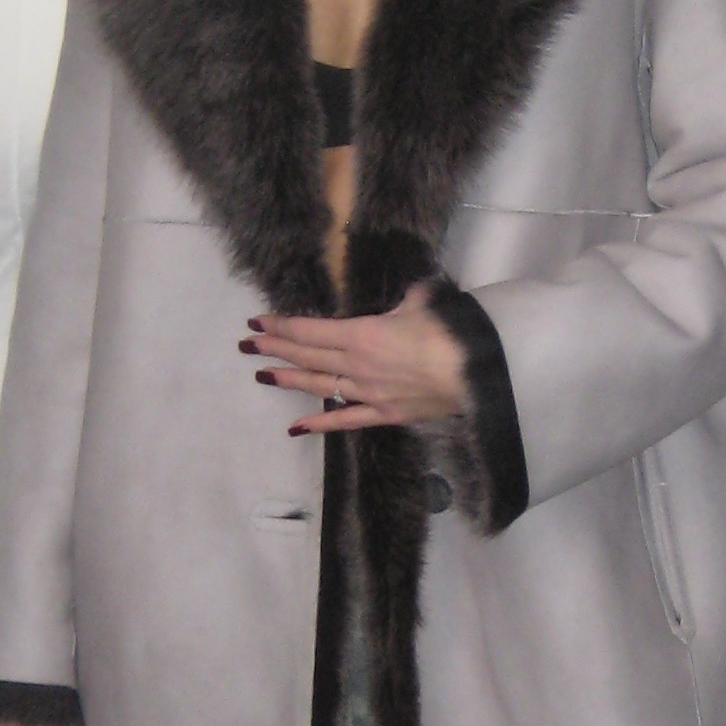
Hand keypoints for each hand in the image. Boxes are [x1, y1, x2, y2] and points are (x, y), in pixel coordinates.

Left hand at [242, 279, 469, 432]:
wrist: (477, 374)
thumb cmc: (450, 331)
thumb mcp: (424, 301)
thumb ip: (408, 301)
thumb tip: (412, 299)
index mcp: (362, 334)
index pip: (311, 330)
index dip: (282, 326)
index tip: (258, 323)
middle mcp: (357, 365)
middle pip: (309, 356)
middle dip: (277, 349)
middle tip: (248, 346)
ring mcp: (368, 393)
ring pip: (320, 385)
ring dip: (291, 379)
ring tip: (264, 375)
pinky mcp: (385, 414)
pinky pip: (346, 420)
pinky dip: (320, 423)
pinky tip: (296, 427)